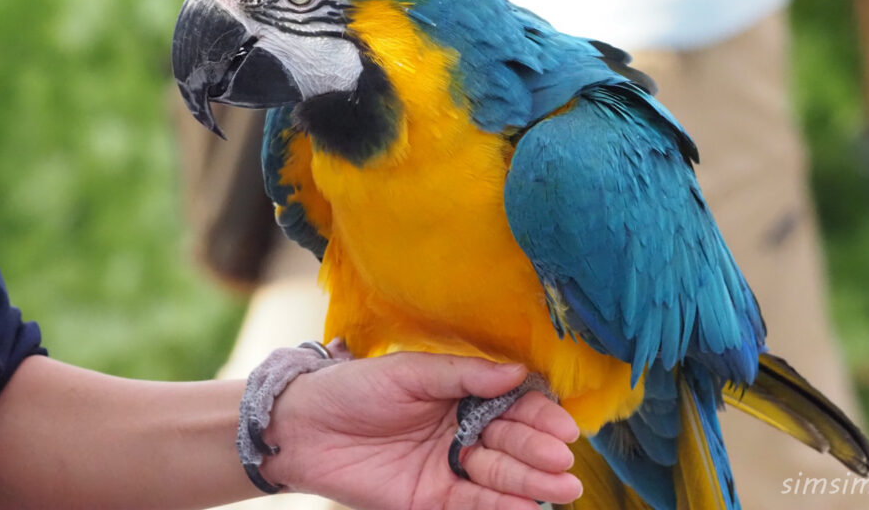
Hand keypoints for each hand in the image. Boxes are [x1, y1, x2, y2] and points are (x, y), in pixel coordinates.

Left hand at [260, 350, 582, 508]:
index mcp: (459, 394)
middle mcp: (460, 430)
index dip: (538, 415)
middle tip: (561, 458)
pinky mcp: (432, 499)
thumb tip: (517, 372)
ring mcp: (448, 466)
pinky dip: (501, 507)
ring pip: (498, 476)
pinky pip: (473, 505)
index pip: (510, 404)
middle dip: (538, 450)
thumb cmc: (354, 388)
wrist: (304, 428)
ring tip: (563, 486)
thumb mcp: (409, 372)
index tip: (563, 425)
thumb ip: (463, 374)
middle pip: (510, 441)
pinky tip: (529, 506)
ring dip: (530, 482)